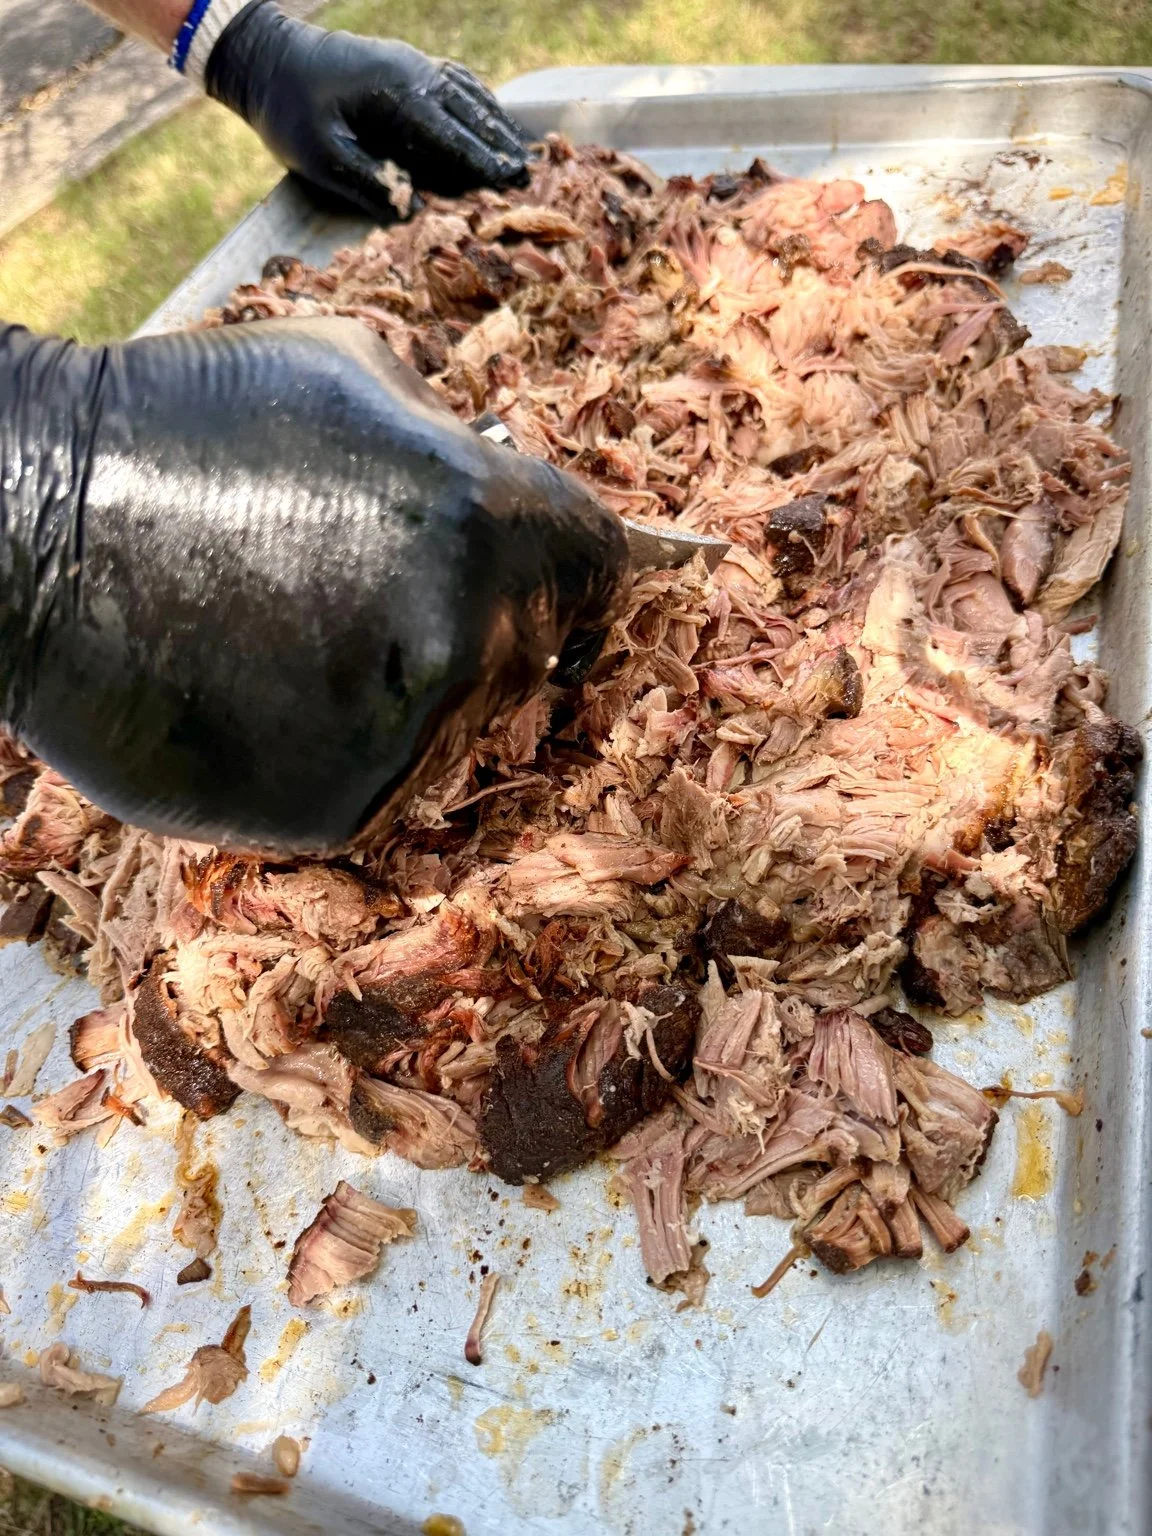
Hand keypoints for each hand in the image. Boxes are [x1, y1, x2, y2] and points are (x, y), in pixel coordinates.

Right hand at [0, 318, 627, 850]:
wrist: (34, 530)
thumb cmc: (186, 426)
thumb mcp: (346, 368)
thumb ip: (459, 440)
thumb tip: (512, 472)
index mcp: (482, 523)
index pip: (600, 569)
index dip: (573, 571)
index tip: (551, 581)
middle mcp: (461, 641)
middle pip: (529, 654)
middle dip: (479, 624)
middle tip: (376, 596)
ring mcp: (399, 737)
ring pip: (458, 729)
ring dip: (407, 691)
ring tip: (299, 635)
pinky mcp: (334, 812)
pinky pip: (382, 783)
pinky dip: (342, 749)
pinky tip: (266, 691)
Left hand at [205, 3, 529, 220]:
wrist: (267, 57)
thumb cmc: (289, 111)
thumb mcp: (318, 155)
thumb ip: (367, 181)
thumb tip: (414, 208)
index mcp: (395, 94)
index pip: (450, 135)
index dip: (482, 162)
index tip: (510, 184)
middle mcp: (412, 71)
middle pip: (470, 112)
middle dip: (501, 143)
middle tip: (530, 174)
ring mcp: (411, 62)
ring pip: (468, 92)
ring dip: (497, 122)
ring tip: (522, 151)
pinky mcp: (406, 63)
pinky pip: (455, 81)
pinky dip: (480, 101)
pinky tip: (493, 118)